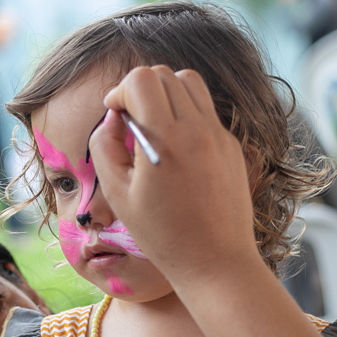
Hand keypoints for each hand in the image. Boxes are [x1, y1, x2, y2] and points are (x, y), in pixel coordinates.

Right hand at [88, 66, 263, 294]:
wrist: (216, 262)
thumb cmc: (163, 235)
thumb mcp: (118, 195)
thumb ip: (105, 148)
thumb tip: (113, 118)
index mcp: (164, 140)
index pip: (141, 80)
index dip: (120, 91)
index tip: (115, 115)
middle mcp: (195, 130)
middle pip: (164, 74)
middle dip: (140, 89)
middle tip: (130, 121)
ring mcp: (218, 135)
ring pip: (189, 83)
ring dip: (165, 94)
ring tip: (154, 126)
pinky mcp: (231, 145)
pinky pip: (205, 111)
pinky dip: (185, 115)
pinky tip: (176, 149)